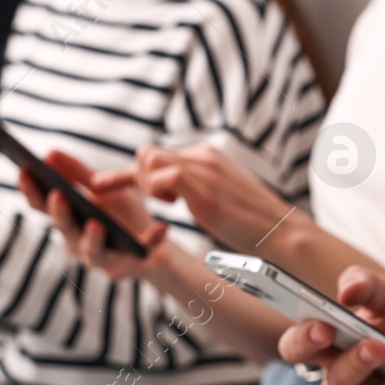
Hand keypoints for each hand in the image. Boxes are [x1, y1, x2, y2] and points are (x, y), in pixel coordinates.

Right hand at [23, 151, 166, 277]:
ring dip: (93, 239)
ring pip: (93, 252)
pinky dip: (150, 241)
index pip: (42, 206)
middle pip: (65, 230)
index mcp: (67, 221)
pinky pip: (140, 253)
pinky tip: (161, 227)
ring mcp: (103, 258)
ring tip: (96, 223)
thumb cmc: (120, 212)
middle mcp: (78, 242)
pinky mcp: (130, 266)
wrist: (153, 239)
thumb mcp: (100, 187)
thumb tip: (49, 152)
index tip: (25, 171)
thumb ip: (75, 172)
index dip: (31, 191)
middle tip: (59, 196)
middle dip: (60, 214)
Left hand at [137, 144, 298, 254]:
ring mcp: (203, 168)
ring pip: (148, 159)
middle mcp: (203, 155)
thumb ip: (196, 186)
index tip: (103, 184)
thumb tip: (173, 190)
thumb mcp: (219, 196)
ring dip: (145, 184)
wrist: (280, 231)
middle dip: (134, 178)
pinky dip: (154, 191)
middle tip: (153, 202)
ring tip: (166, 205)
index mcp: (207, 156)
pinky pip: (160, 176)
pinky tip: (170, 206)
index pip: (160, 154)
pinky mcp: (202, 185)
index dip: (130, 173)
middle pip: (147, 153)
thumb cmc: (251, 222)